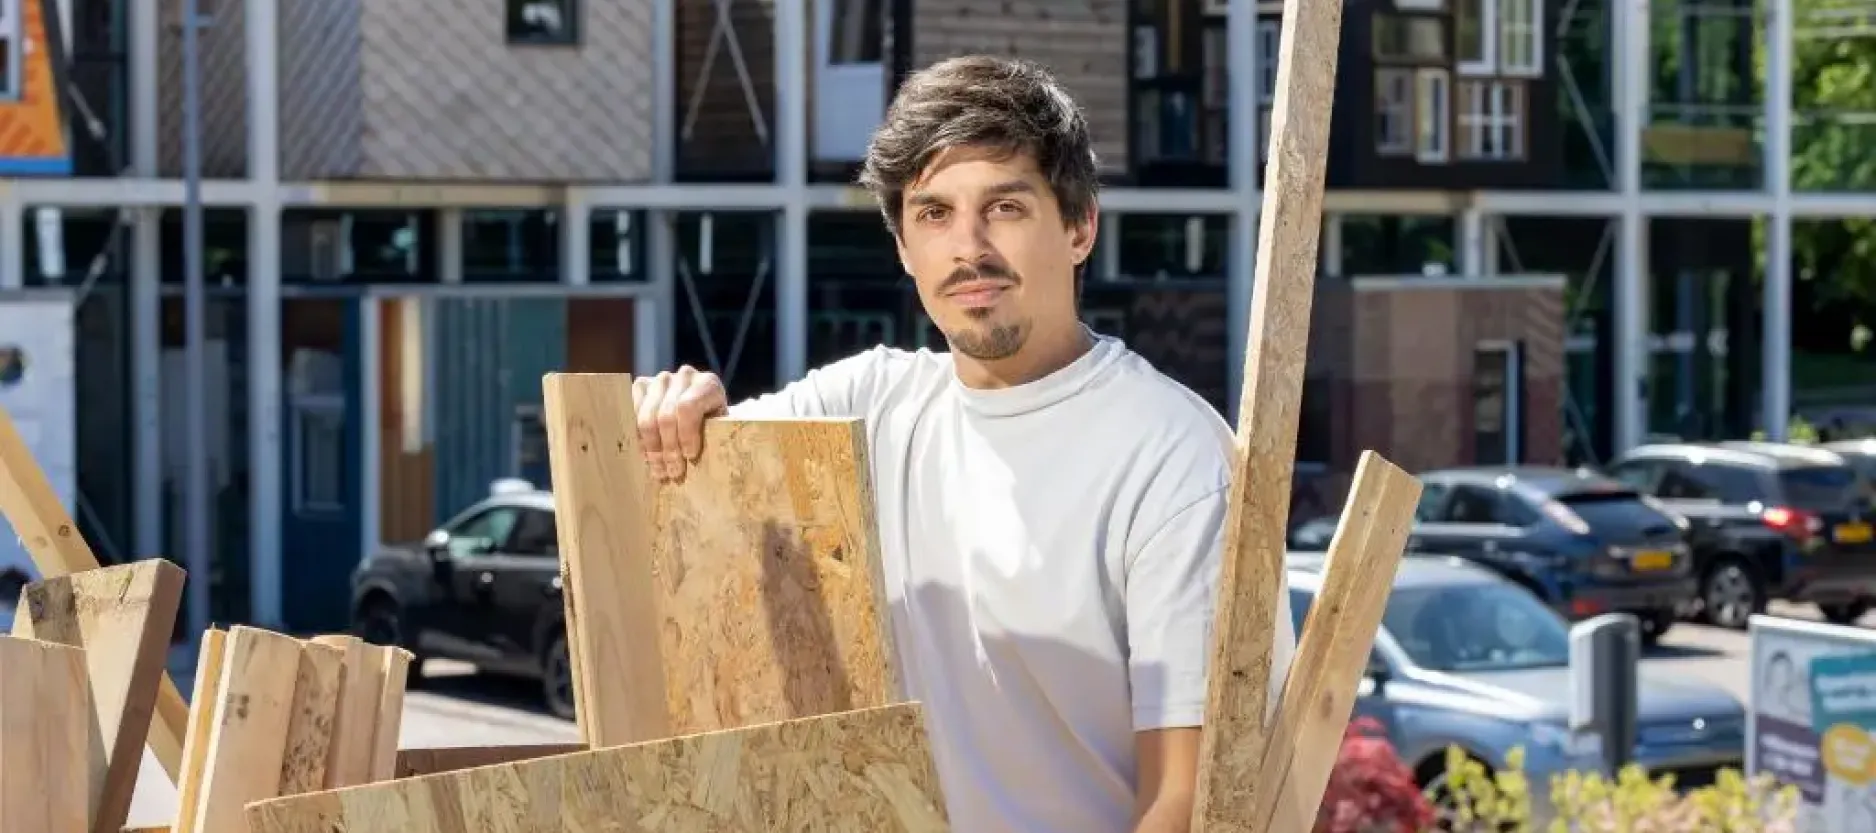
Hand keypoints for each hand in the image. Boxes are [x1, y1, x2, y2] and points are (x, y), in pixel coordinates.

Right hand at [632, 366, 727, 481]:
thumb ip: (714, 439)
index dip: (686, 434)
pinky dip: (639, 438)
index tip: (689, 457)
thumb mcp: (721, 430)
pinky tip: (647, 455)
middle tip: (672, 473)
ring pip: (647, 417)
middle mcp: (684, 376)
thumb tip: (695, 463)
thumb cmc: (715, 425)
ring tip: (658, 470)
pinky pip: (633, 413)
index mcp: (708, 384)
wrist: (702, 409)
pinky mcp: (642, 385)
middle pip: (666, 416)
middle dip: (668, 449)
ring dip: (652, 448)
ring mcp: (661, 379)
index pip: (688, 408)